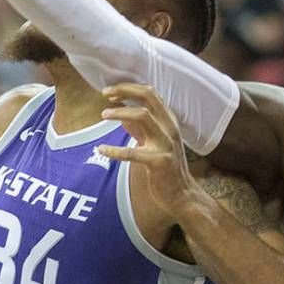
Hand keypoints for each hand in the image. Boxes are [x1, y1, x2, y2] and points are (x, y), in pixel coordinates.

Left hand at [97, 84, 198, 214]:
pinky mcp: (159, 161)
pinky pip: (132, 152)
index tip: (110, 92)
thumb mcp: (153, 143)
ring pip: (142, 116)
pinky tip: (102, 149)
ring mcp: (166, 144)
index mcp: (168, 121)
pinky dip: (114, 150)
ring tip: (103, 115)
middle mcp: (170, 128)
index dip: (129, 88)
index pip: (150, 93)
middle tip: (105, 93)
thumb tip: (121, 115)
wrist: (182, 195)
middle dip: (125, 90)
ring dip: (120, 112)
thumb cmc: (166, 168)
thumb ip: (139, 129)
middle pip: (148, 96)